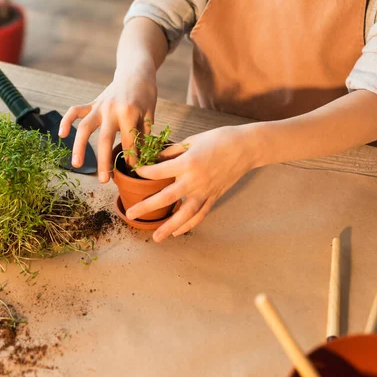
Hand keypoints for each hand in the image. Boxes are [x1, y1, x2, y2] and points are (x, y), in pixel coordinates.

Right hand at [59, 66, 157, 182]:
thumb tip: (140, 156)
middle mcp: (111, 110)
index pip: (128, 142)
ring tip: (76, 165)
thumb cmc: (146, 94)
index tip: (132, 171)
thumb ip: (143, 133)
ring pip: (84, 128)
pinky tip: (61, 135)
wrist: (135, 71)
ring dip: (79, 147)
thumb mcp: (150, 113)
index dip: (131, 158)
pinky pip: (75, 112)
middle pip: (104, 140)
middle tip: (104, 181)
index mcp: (129, 113)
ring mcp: (99, 106)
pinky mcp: (92, 104)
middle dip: (103, 162)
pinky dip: (66, 121)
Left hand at [126, 125, 260, 241]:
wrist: (246, 148)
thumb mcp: (192, 140)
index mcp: (187, 163)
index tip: (135, 173)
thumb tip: (154, 160)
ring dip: (169, 227)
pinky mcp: (214, 197)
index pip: (158, 172)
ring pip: (184, 214)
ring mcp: (205, 191)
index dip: (144, 173)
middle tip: (131, 215)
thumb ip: (172, 152)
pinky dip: (189, 225)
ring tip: (156, 237)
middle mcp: (194, 180)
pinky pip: (200, 214)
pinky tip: (177, 232)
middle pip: (166, 197)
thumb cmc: (219, 139)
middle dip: (146, 207)